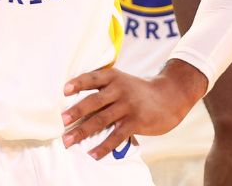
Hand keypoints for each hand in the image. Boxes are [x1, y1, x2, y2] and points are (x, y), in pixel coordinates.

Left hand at [60, 59, 206, 158]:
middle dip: (76, 112)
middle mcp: (120, 89)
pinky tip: (92, 154)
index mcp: (114, 77)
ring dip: (83, 132)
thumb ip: (103, 90)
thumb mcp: (122, 82)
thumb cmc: (138, 91)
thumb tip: (76, 107)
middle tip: (62, 121)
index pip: (92, 78)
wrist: (169, 96)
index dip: (78, 83)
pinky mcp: (136, 121)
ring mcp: (128, 105)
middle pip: (94, 101)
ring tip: (68, 141)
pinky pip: (116, 136)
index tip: (63, 90)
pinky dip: (103, 146)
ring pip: (102, 119)